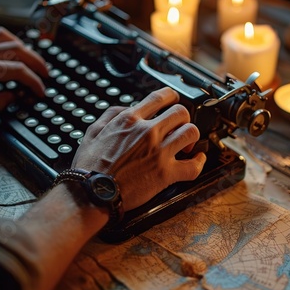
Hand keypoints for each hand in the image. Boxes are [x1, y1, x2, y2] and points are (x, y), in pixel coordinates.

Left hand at [0, 27, 47, 122]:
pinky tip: (7, 51)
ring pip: (5, 37)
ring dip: (23, 47)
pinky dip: (3, 40)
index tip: (41, 91)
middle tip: (45, 74)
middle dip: (36, 62)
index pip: (18, 71)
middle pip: (17, 50)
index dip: (34, 81)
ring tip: (31, 59)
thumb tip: (13, 96)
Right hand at [72, 87, 206, 210]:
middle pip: (180, 112)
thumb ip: (111, 114)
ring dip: (191, 137)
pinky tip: (197, 160)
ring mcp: (159, 152)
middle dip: (182, 118)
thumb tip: (126, 108)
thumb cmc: (90, 165)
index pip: (160, 97)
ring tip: (187, 144)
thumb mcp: (94, 131)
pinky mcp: (166, 173)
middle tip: (178, 127)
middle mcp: (147, 132)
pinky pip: (193, 165)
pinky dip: (199, 162)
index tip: (173, 102)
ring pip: (191, 132)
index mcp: (130, 120)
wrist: (92, 192)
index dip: (171, 97)